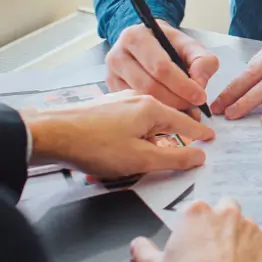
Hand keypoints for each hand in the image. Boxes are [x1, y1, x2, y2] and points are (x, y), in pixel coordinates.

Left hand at [22, 94, 214, 178]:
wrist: (51, 134)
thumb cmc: (96, 146)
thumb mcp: (141, 158)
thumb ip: (174, 158)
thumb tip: (199, 156)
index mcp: (152, 108)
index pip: (186, 121)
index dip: (199, 133)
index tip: (211, 138)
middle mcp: (138, 99)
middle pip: (164, 122)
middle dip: (169, 140)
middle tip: (174, 157)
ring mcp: (119, 102)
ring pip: (144, 124)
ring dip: (145, 142)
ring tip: (136, 162)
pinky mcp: (103, 109)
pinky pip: (127, 124)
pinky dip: (130, 139)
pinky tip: (117, 153)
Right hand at [106, 21, 219, 113]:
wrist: (149, 43)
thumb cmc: (169, 45)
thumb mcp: (191, 46)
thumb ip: (202, 60)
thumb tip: (199, 83)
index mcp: (136, 37)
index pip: (161, 66)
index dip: (182, 85)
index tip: (200, 97)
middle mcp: (118, 55)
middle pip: (149, 86)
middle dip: (176, 100)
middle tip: (194, 107)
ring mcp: (111, 74)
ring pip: (140, 99)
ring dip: (166, 109)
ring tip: (185, 111)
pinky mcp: (112, 90)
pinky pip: (133, 106)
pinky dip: (153, 113)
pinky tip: (169, 113)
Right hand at [130, 196, 261, 261]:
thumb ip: (145, 253)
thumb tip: (137, 243)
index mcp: (197, 214)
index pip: (197, 210)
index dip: (195, 227)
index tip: (193, 243)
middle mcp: (227, 213)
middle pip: (226, 209)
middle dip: (222, 224)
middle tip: (214, 251)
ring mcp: (252, 227)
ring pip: (247, 226)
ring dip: (241, 239)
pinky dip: (257, 255)